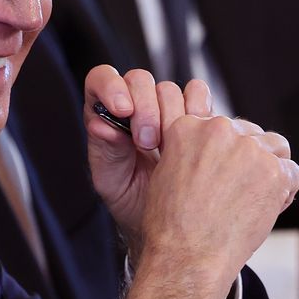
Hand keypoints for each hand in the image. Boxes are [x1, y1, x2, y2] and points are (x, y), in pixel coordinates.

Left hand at [82, 64, 199, 239]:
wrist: (166, 219)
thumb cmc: (131, 200)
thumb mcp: (112, 182)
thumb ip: (106, 152)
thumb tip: (100, 126)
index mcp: (105, 114)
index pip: (102, 79)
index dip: (111, 86)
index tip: (121, 109)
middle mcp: (134, 103)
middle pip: (139, 80)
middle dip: (145, 109)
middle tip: (148, 142)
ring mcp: (165, 107)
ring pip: (169, 88)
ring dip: (172, 115)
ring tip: (170, 149)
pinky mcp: (193, 114)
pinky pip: (198, 95)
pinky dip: (198, 111)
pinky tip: (194, 139)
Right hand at [83, 67, 298, 298]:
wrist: (187, 256)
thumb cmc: (173, 225)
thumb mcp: (167, 174)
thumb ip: (193, 151)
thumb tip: (221, 150)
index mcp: (189, 126)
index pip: (223, 127)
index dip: (226, 152)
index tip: (221, 176)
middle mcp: (220, 129)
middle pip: (251, 134)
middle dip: (249, 159)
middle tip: (239, 193)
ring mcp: (249, 149)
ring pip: (276, 147)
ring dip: (270, 168)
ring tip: (254, 197)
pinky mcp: (274, 170)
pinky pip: (292, 172)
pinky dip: (285, 190)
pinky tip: (266, 207)